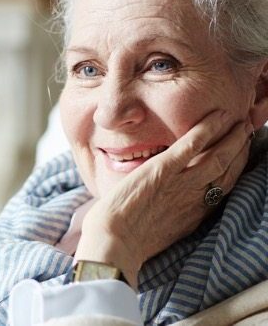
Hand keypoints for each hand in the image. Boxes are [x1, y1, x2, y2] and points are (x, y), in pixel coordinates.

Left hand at [74, 110, 253, 287]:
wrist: (113, 244)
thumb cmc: (125, 241)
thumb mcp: (159, 230)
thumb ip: (170, 215)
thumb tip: (166, 204)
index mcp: (195, 214)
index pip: (223, 186)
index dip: (236, 167)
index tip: (242, 152)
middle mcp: (194, 198)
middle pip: (228, 170)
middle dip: (241, 149)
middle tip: (248, 131)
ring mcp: (180, 184)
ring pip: (218, 156)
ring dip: (233, 137)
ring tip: (241, 122)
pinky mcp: (162, 171)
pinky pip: (191, 146)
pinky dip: (207, 129)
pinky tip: (218, 116)